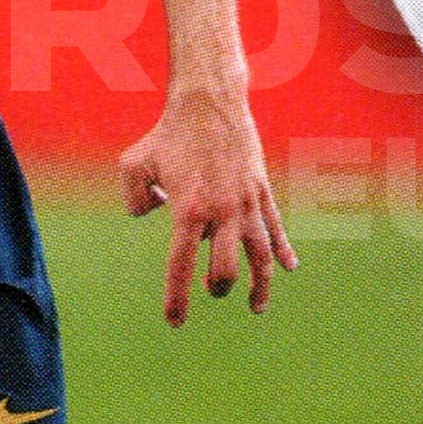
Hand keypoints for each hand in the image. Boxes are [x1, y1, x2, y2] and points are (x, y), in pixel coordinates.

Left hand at [119, 89, 296, 326]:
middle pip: (225, 269)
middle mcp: (222, 212)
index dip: (177, 299)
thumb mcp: (134, 165)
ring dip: (260, 285)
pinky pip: (276, 228)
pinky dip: (282, 251)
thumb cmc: (167, 134)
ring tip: (256, 307)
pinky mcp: (262, 191)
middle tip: (211, 290)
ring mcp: (247, 203)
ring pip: (261, 256)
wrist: (209, 101)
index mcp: (188, 210)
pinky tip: (288, 268)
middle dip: (218, 287)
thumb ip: (134, 199)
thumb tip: (148, 216)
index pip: (180, 266)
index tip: (174, 322)